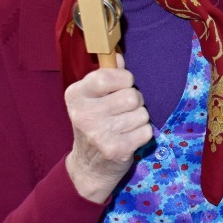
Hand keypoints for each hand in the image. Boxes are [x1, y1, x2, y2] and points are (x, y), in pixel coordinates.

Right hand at [63, 55, 151, 202]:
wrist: (89, 167)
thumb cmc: (94, 125)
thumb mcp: (92, 99)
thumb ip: (106, 76)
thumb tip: (118, 55)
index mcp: (75, 96)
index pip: (109, 76)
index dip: (123, 80)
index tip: (119, 88)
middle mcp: (83, 114)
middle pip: (132, 96)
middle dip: (134, 102)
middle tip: (122, 112)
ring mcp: (99, 134)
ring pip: (142, 113)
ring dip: (139, 119)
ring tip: (124, 127)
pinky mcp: (116, 149)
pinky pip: (146, 130)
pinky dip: (143, 134)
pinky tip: (128, 138)